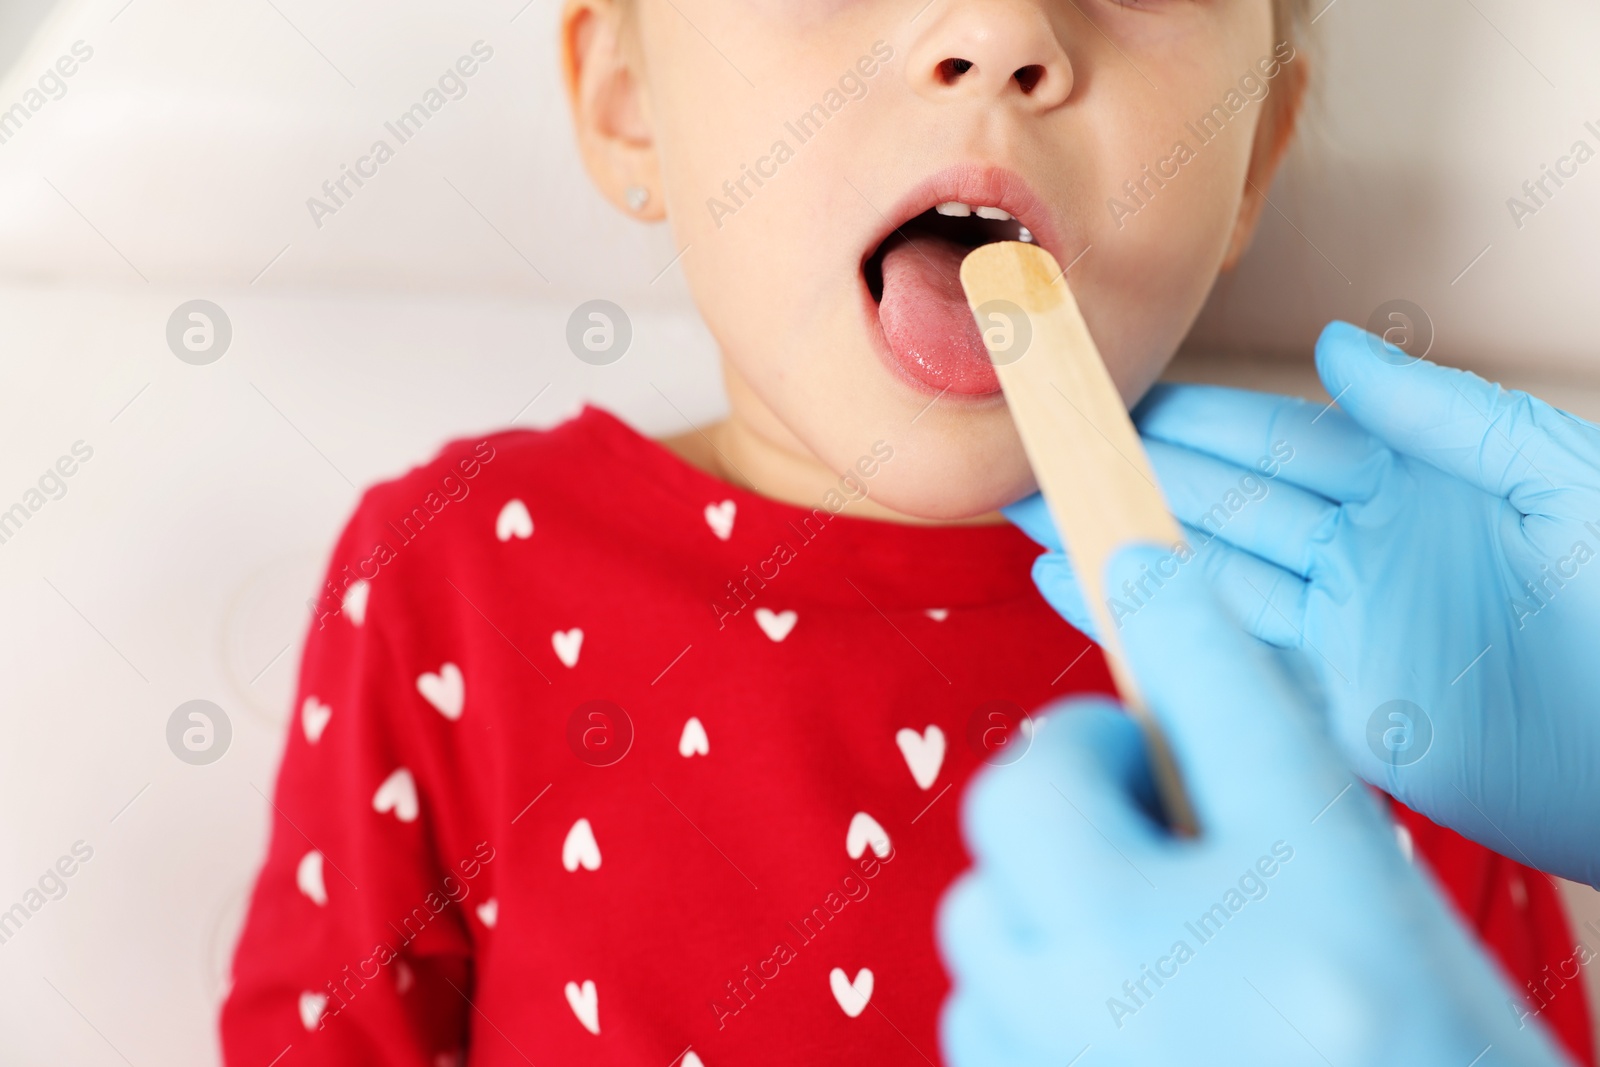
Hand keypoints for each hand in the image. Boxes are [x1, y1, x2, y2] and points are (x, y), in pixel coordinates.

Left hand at [938, 546, 1569, 1066]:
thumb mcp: (1376, 895)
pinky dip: (1024, 992)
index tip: (1142, 567)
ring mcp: (1071, 1060)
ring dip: (1041, 896)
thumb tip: (1182, 630)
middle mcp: (1162, 987)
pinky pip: (974, 1013)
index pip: (1218, 698)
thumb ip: (1278, 771)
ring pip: (976, 913)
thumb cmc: (1415, 1048)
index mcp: (1300, 911)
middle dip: (1072, 779)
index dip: (1175, 615)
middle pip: (1024, 799)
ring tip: (1140, 933)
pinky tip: (1110, 1012)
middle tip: (1144, 805)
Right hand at [1008, 321, 1599, 885]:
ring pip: (1210, 580)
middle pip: (1222, 504)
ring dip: (1127, 549)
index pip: (1274, 439)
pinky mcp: (1341, 713)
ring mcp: (1345, 633)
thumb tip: (1334, 348)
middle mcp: (1362, 553)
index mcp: (1412, 485)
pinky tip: (1095, 602)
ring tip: (1043, 523)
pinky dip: (1158, 635)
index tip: (1113, 396)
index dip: (1191, 418)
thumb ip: (1444, 414)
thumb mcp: (1558, 479)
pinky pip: (1232, 665)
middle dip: (1133, 477)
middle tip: (1044, 455)